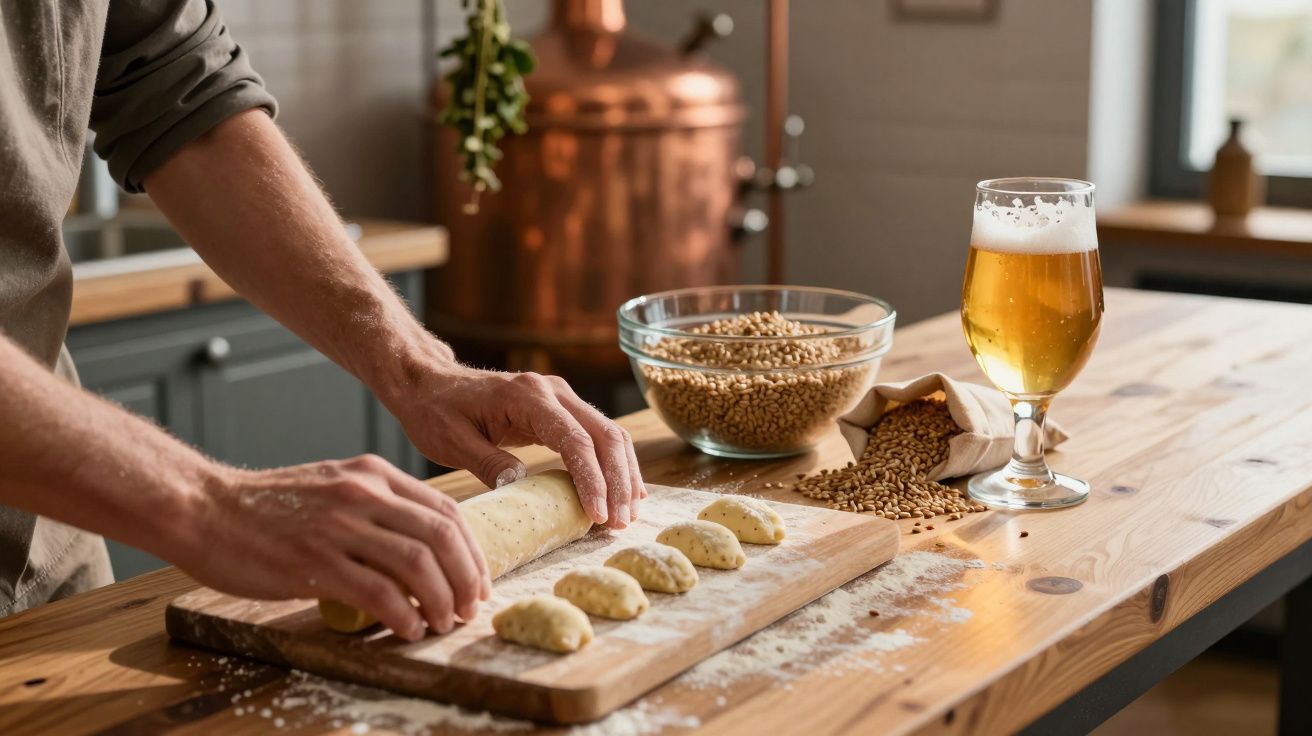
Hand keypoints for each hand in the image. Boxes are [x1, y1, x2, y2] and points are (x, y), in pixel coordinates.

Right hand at [180, 454, 489, 641]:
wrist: (203, 508)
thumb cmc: (266, 507)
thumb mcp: (333, 487)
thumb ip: (376, 506)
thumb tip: (419, 548)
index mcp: (373, 475)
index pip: (445, 511)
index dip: (472, 551)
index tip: (478, 580)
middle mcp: (363, 494)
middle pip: (441, 536)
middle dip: (466, 577)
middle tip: (470, 608)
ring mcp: (339, 526)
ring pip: (417, 564)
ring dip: (441, 599)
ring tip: (442, 623)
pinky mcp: (314, 562)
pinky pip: (378, 592)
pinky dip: (403, 615)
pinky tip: (408, 630)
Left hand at [383, 356, 645, 528]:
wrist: (429, 383)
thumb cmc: (436, 411)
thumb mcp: (452, 441)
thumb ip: (488, 462)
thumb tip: (521, 486)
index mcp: (527, 396)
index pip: (575, 440)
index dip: (592, 481)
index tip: (598, 517)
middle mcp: (553, 391)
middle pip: (605, 435)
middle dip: (618, 482)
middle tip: (620, 524)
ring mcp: (561, 397)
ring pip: (610, 434)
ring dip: (623, 475)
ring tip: (626, 516)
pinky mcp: (561, 410)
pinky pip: (598, 436)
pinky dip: (614, 465)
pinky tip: (625, 492)